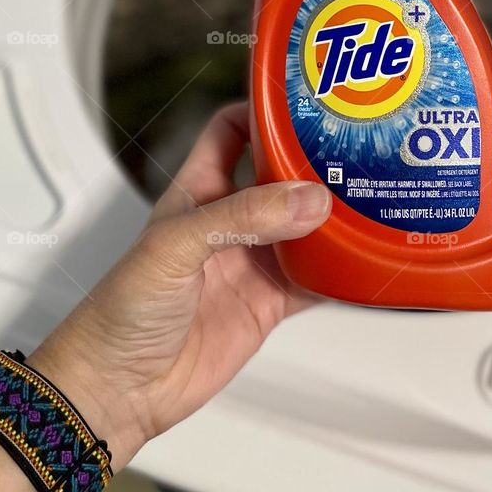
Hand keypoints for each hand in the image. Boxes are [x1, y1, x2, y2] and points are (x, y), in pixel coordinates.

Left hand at [28, 104, 330, 467]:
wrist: (118, 389)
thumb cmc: (120, 311)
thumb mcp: (175, 245)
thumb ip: (241, 218)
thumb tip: (306, 199)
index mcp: (199, 190)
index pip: (233, 130)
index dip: (264, 111)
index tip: (304, 102)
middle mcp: (231, 220)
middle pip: (283, 176)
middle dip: (316, 162)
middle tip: (356, 150)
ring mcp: (253, 261)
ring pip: (307, 226)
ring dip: (336, 216)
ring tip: (373, 198)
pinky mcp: (269, 303)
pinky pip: (316, 280)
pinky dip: (341, 271)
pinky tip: (362, 260)